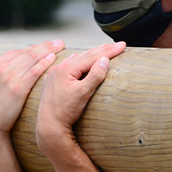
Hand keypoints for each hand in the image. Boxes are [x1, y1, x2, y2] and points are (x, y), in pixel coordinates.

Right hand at [0, 40, 64, 144]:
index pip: (18, 51)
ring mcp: (10, 77)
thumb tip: (8, 65)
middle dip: (45, 45)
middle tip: (58, 42)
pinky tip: (53, 58)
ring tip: (60, 46)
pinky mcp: (18, 88)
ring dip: (48, 50)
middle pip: (27, 52)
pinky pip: (34, 71)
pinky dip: (44, 63)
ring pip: (33, 58)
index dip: (34, 47)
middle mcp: (1, 67)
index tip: (45, 46)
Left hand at [35, 42, 125, 156]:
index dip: (109, 51)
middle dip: (102, 50)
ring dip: (91, 54)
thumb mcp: (83, 93)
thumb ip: (95, 75)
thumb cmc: (65, 111)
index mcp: (66, 68)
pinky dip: (79, 60)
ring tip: (103, 49)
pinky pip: (68, 65)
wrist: (49, 125)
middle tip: (117, 45)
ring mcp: (54, 73)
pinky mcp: (53, 80)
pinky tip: (78, 58)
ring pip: (77, 59)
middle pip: (85, 55)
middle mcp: (59, 68)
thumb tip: (104, 60)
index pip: (93, 56)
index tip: (122, 46)